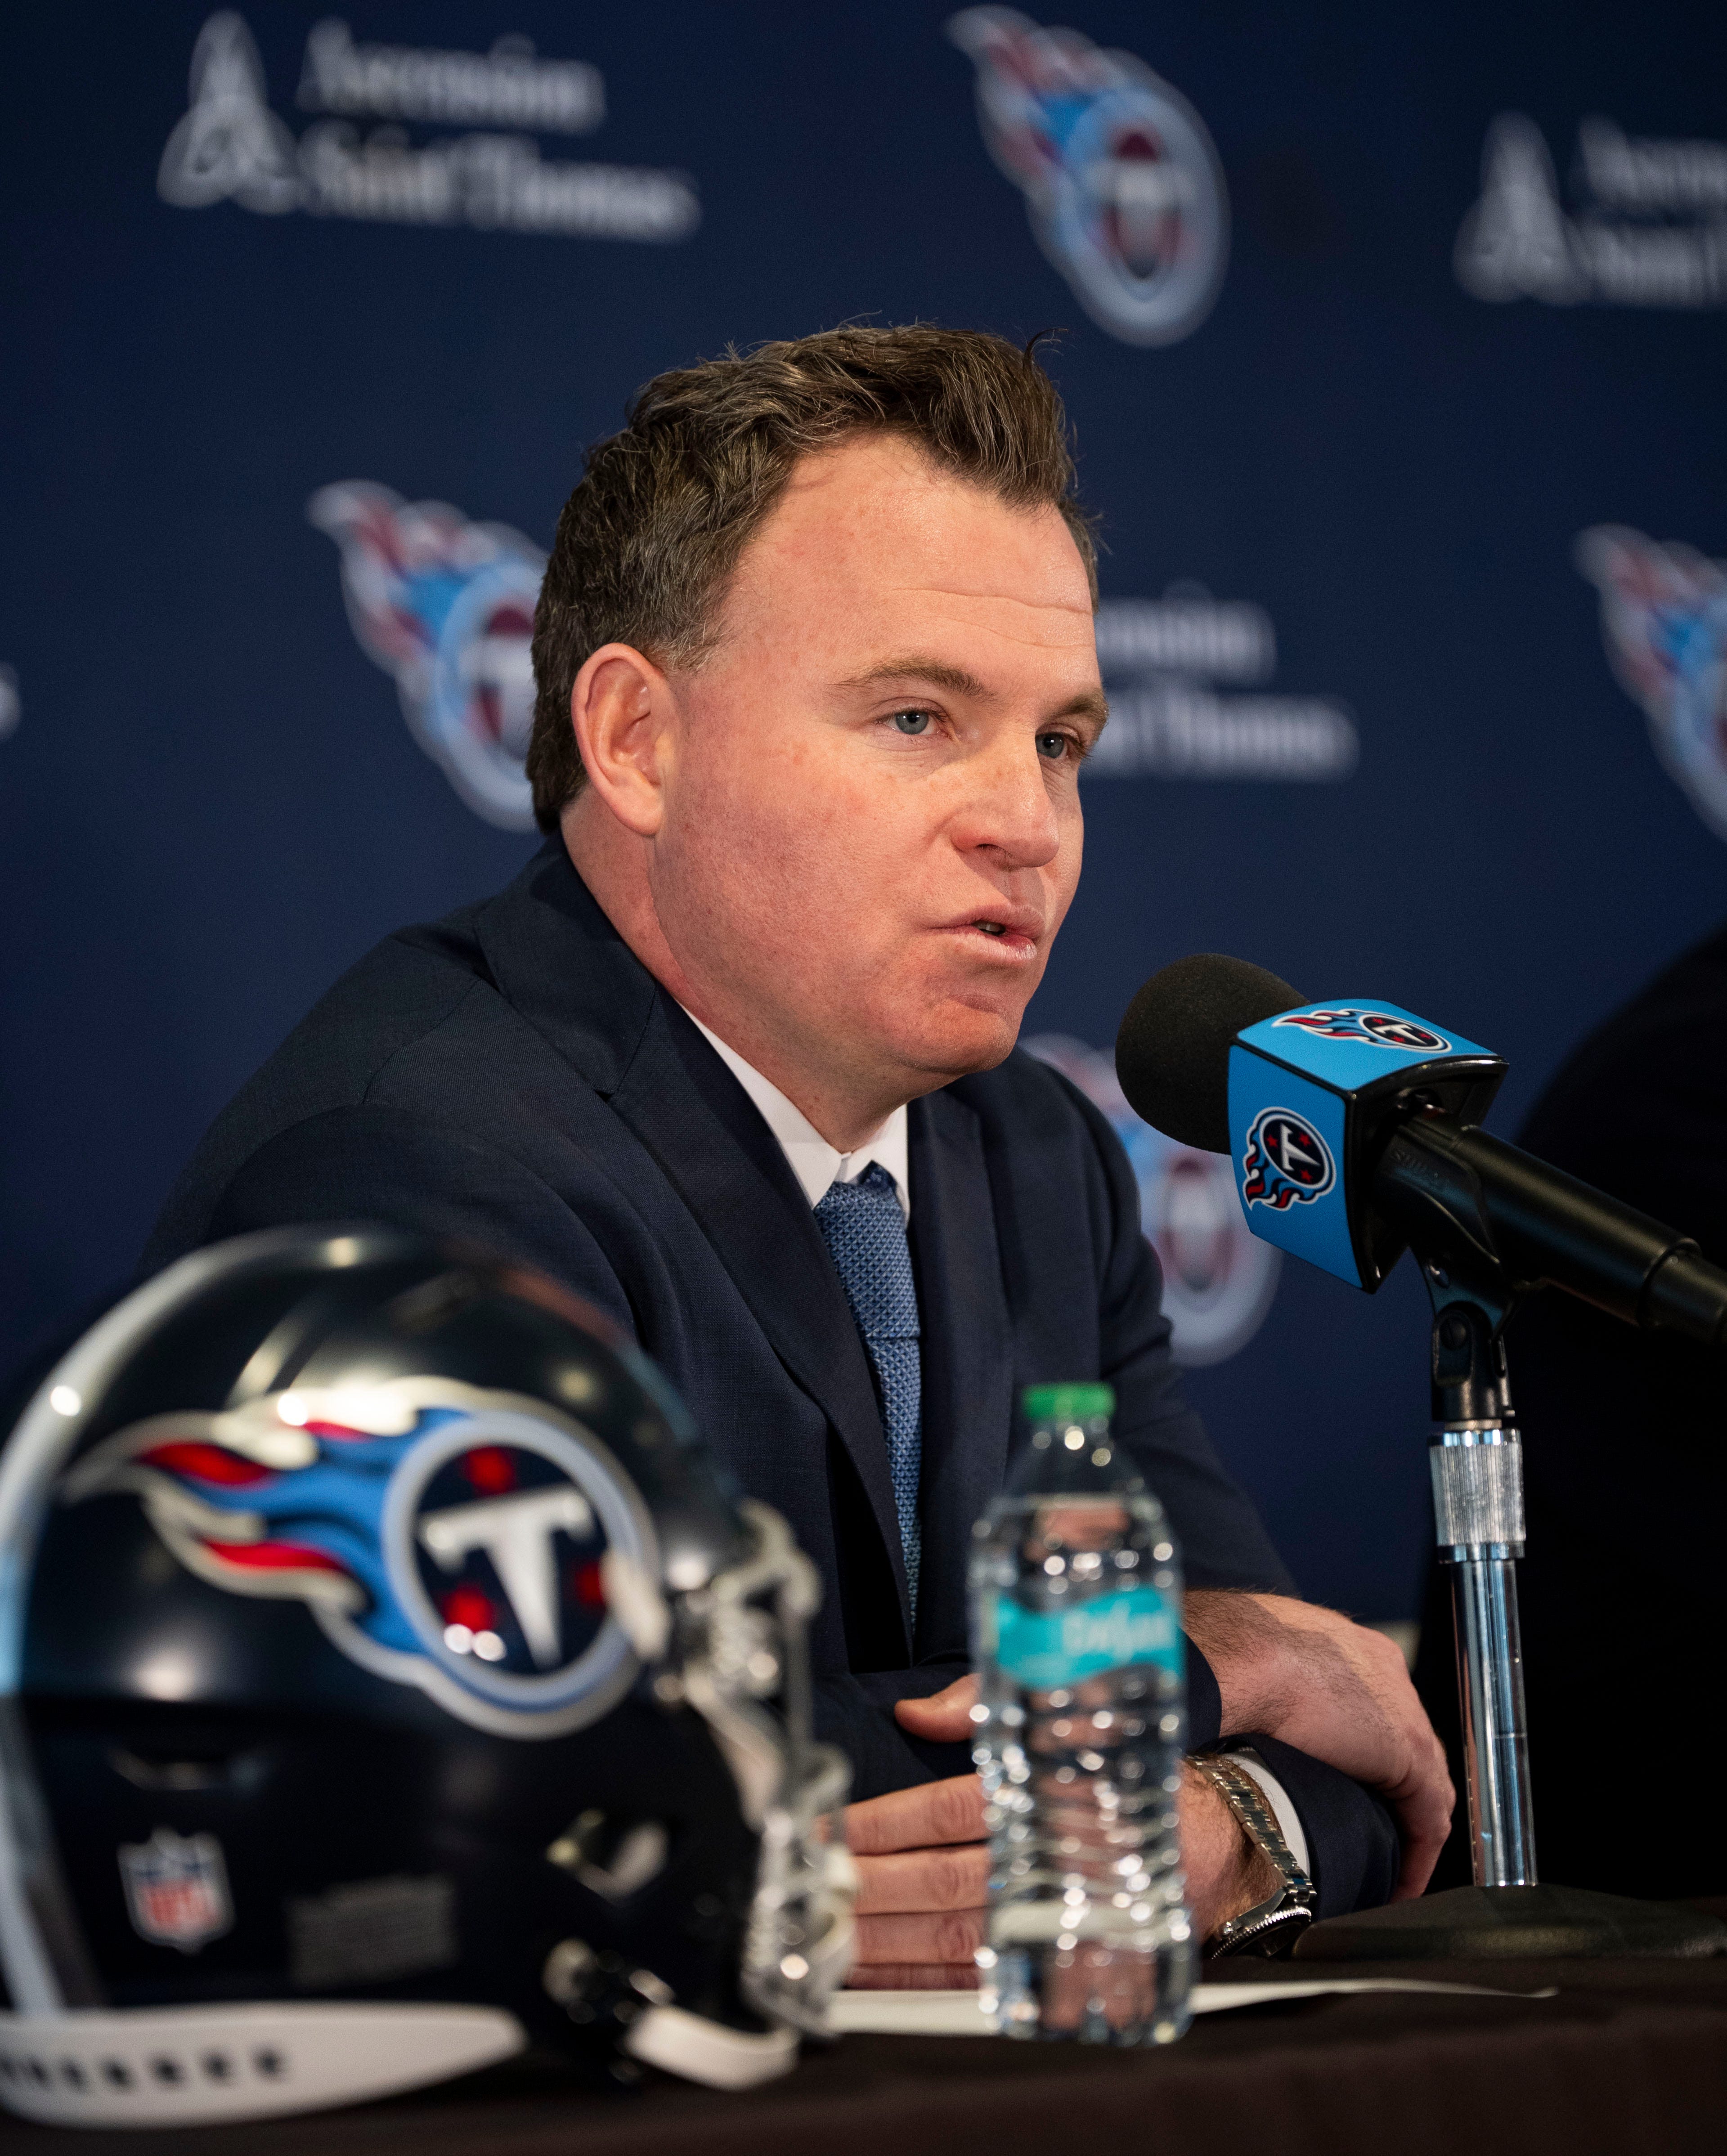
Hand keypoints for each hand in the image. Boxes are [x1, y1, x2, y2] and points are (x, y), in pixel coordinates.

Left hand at [859, 1678, 1275, 1982]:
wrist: (1225, 1834)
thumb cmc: (1129, 1765)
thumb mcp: (1074, 1712)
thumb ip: (988, 1708)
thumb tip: (915, 1716)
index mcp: (1053, 1796)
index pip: (951, 1811)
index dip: (884, 1822)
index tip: (827, 1827)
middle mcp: (1057, 1863)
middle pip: (946, 1883)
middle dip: (868, 1888)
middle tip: (807, 1885)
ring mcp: (1063, 1920)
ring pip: (960, 1939)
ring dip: (885, 1943)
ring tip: (825, 1934)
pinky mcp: (1067, 1960)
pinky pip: (987, 1980)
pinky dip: (926, 1981)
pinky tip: (879, 1978)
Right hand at [1185, 1590, 1452, 1897]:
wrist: (1245, 1656)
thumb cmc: (1231, 1652)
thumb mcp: (1256, 1664)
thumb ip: (1270, 1686)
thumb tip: (1246, 1711)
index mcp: (1352, 1649)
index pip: (1379, 1709)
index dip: (1370, 1752)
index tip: (1350, 1784)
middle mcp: (1386, 1674)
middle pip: (1408, 1745)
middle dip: (1395, 1791)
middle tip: (1372, 1831)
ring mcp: (1404, 1711)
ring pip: (1426, 1784)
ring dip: (1409, 1829)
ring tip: (1390, 1870)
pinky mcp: (1409, 1755)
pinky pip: (1428, 1818)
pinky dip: (1418, 1855)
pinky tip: (1400, 1885)